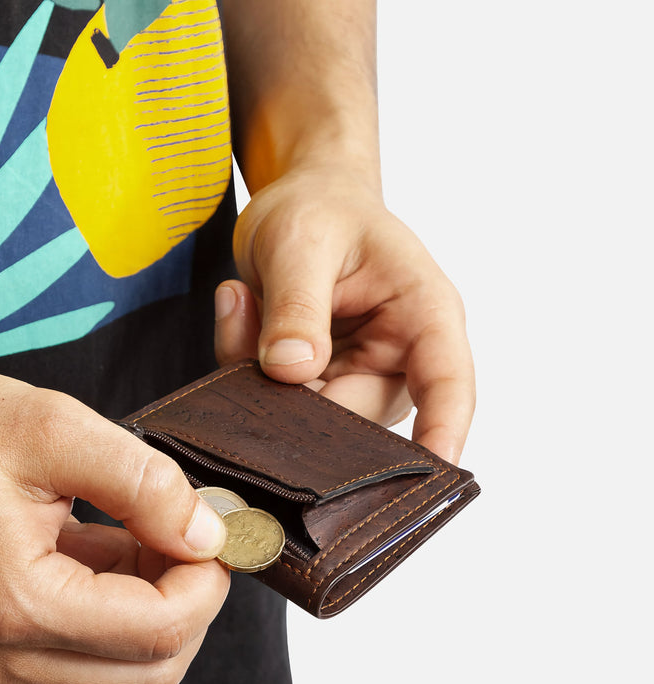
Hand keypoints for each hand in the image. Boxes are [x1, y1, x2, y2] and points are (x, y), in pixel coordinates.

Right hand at [0, 371, 228, 683]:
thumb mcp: (55, 429)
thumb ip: (142, 483)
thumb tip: (207, 532)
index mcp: (17, 602)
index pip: (159, 631)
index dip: (209, 580)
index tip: (217, 527)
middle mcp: (3, 650)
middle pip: (150, 668)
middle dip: (193, 600)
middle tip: (193, 532)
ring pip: (124, 666)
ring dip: (162, 602)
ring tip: (154, 530)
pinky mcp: (1, 637)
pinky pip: (90, 643)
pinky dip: (126, 600)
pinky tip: (122, 542)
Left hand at [215, 167, 474, 462]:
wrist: (302, 203)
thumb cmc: (321, 209)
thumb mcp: (303, 240)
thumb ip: (298, 306)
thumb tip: (290, 372)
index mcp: (424, 315)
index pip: (448, 383)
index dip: (446, 430)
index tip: (437, 473)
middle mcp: (398, 358)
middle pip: (356, 417)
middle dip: (293, 394)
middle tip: (252, 325)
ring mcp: (356, 376)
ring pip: (308, 416)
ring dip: (258, 373)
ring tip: (246, 301)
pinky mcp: (319, 383)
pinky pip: (277, 401)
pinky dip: (244, 366)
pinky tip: (242, 309)